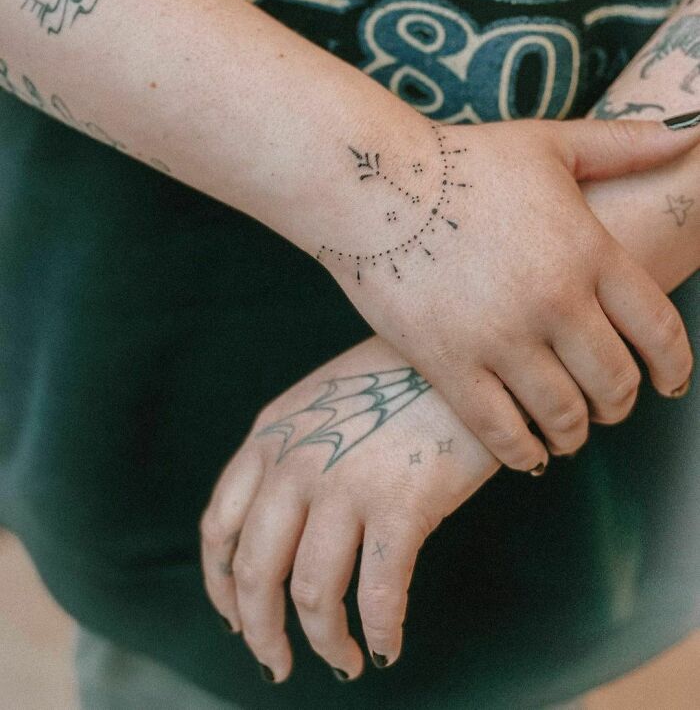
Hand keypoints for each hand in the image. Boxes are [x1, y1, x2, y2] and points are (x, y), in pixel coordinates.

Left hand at [200, 338, 498, 682]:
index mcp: (270, 435)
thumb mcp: (323, 399)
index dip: (221, 587)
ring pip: (311, 594)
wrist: (460, 355)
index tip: (237, 619)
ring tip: (345, 663)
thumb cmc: (399, 379)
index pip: (220, 526)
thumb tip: (284, 524)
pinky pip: (379, 593)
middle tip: (277, 664)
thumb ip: (292, 449)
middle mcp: (294, 462)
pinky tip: (389, 647)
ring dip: (325, 644)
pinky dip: (382, 633)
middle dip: (260, 633)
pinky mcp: (400, 504)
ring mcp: (344, 483)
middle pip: (255, 574)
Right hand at [329, 117, 698, 467]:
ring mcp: (501, 337)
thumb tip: (691, 137)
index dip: (674, 369)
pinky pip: (501, 433)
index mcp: (588, 250)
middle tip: (608, 404)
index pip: (660, 331)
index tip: (669, 384)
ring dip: (575, 433)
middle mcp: (554, 300)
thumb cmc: (461, 161)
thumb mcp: (549, 144)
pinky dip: (524, 453)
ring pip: (565, 417)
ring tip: (568, 430)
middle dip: (620, 403)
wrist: (372, 185)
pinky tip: (528, 452)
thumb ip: (625, 144)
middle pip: (616, 384)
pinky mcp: (449, 364)